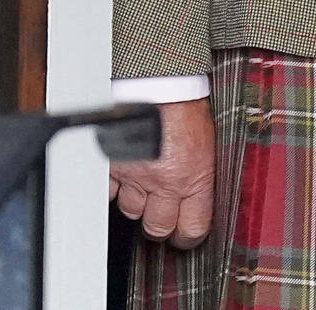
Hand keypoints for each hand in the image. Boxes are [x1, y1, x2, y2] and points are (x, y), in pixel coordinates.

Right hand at [109, 99, 214, 248]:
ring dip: (137, 200)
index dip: (187, 234)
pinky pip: (109, 191)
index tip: (185, 232)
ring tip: (144, 183)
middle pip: (157, 228)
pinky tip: (124, 174)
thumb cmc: (186, 106)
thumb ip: (200, 175)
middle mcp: (165, 181)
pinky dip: (114, 186)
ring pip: (131, 210)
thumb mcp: (206, 144)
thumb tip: (199, 199)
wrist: (160, 81)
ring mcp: (137, 174)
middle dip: (159, 223)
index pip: (192, 228)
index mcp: (194, 177)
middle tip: (162, 212)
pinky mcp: (114, 164)